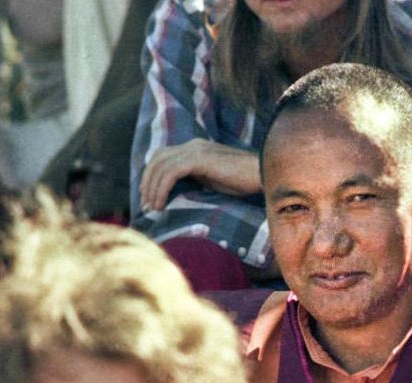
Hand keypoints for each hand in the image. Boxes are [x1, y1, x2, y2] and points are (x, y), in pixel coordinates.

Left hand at [139, 138, 261, 211]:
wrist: (265, 174)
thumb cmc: (245, 183)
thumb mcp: (215, 181)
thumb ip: (198, 181)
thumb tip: (179, 195)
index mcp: (196, 149)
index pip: (163, 157)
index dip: (151, 177)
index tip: (151, 200)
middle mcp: (193, 145)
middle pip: (157, 159)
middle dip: (147, 183)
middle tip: (146, 206)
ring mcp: (196, 149)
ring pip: (160, 166)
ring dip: (152, 188)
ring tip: (154, 208)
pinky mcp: (200, 158)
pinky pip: (170, 172)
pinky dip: (161, 189)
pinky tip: (162, 204)